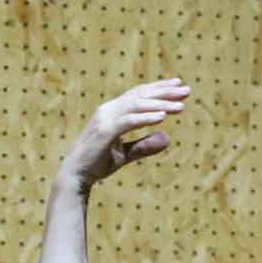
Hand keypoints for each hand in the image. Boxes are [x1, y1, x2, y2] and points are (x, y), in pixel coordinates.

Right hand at [61, 79, 188, 192]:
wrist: (75, 177)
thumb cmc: (97, 164)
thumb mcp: (125, 154)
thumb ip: (144, 145)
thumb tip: (167, 138)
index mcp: (112, 112)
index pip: (138, 94)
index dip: (159, 88)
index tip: (178, 85)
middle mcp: (108, 110)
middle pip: (140, 95)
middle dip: (165, 92)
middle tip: (186, 91)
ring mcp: (105, 119)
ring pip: (137, 105)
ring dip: (160, 104)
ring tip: (180, 106)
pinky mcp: (105, 131)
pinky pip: (129, 120)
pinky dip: (146, 117)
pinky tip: (162, 117)